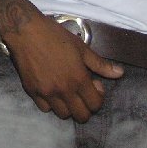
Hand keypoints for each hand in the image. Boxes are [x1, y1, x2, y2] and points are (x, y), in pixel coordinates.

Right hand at [2, 14, 122, 122]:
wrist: (26, 31)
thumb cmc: (55, 36)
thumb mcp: (81, 47)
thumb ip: (100, 64)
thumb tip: (120, 74)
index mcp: (78, 79)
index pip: (95, 105)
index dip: (98, 97)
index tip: (94, 85)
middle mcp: (63, 90)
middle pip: (81, 115)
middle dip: (86, 108)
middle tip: (82, 93)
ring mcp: (47, 93)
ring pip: (63, 115)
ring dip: (69, 107)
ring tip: (67, 93)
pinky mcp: (32, 92)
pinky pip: (45, 109)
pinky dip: (51, 104)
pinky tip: (52, 91)